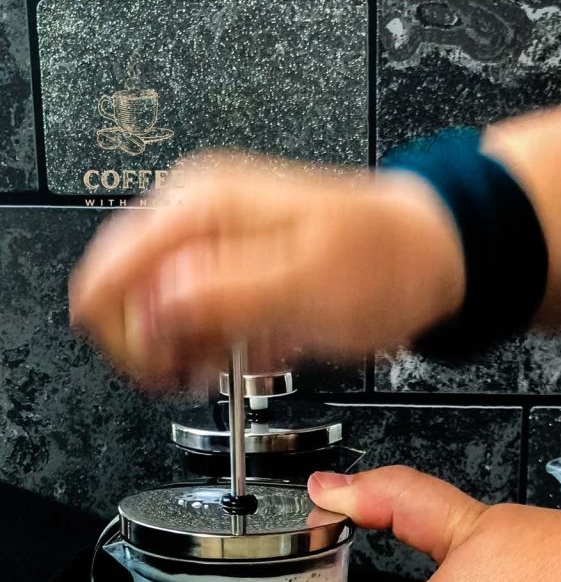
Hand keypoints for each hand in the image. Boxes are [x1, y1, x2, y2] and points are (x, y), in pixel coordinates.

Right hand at [68, 153, 463, 384]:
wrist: (427, 258)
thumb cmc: (385, 262)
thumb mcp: (306, 286)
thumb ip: (222, 296)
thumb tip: (153, 310)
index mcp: (203, 207)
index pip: (111, 272)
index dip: (126, 334)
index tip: (160, 368)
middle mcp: (196, 216)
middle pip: (121, 291)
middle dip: (149, 345)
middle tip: (191, 374)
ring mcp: (211, 242)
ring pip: (152, 309)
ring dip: (177, 351)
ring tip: (221, 368)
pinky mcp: (228, 270)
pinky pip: (188, 315)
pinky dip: (203, 346)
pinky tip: (232, 358)